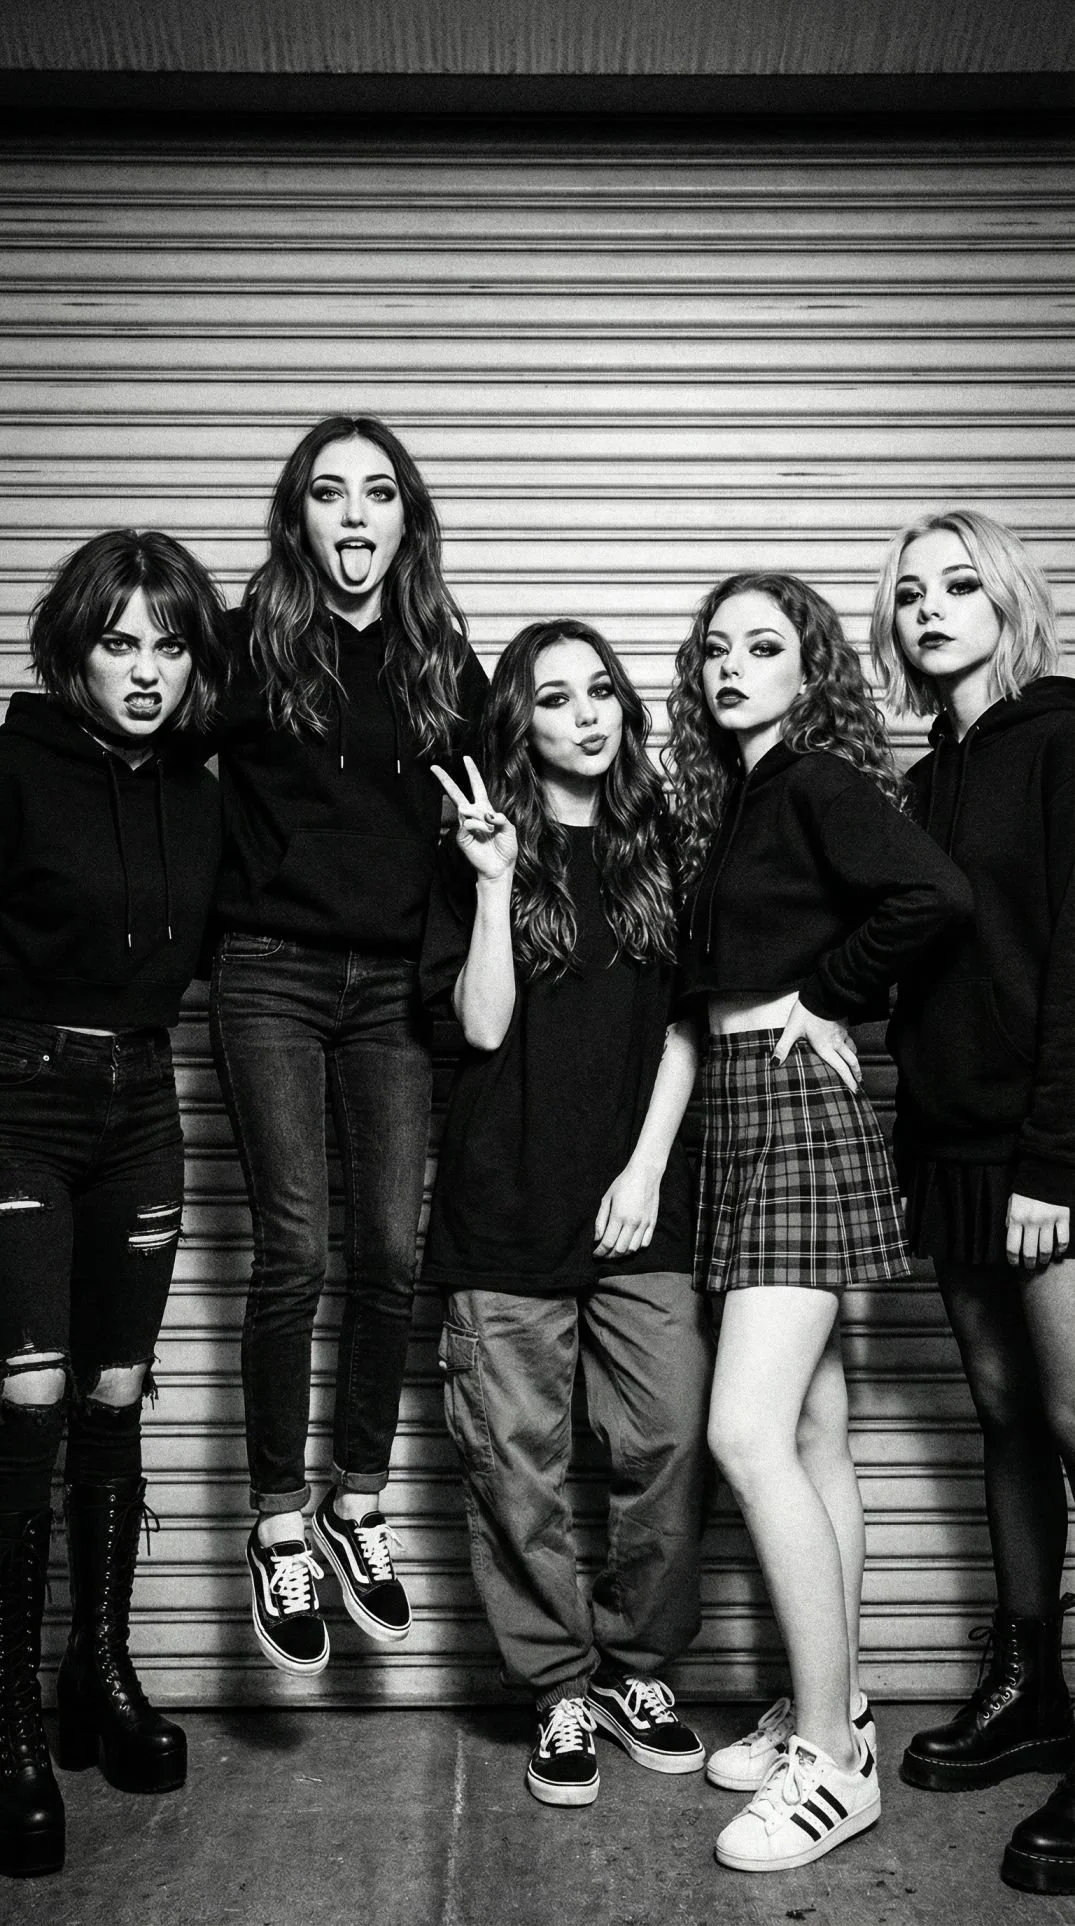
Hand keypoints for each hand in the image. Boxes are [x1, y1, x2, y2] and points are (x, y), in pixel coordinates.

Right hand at [431, 755, 517, 881]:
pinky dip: (479, 827)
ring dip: (481, 819)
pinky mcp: (461, 835)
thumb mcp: (510, 829)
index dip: (472, 773)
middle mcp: (473, 815)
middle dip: (446, 780)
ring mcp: (466, 825)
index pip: (477, 787)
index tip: (466, 758)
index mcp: (485, 809)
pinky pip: (467, 823)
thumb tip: (487, 815)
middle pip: (457, 793)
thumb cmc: (505, 848)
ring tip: (490, 831)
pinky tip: (485, 834)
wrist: (500, 867)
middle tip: (434, 768)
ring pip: (466, 809)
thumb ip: (501, 818)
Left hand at [594, 1160, 660, 1258]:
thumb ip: (600, 1220)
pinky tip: (629, 1244)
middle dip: (609, 1256)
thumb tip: (597, 1239)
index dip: (600, 1252)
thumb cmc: (623, 1184)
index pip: (608, 1243)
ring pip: (633, 1249)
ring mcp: (644, 1224)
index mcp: (619, 1216)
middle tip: (603, 1254)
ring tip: (614, 1251)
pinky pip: (645, 1243)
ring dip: (622, 1254)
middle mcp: (633, 1223)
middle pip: (620, 1250)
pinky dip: (636, 1248)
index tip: (595, 1254)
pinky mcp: (652, 1223)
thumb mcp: (606, 1199)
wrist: (645, 1174)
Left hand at [772, 998, 860, 1093]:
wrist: (823, 993)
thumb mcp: (792, 1030)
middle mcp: (836, 1043)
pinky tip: (848, 1043)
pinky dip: (851, 1045)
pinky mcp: (843, 1024)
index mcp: (826, 1048)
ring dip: (854, 1060)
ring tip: (855, 1066)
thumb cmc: (807, 1012)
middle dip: (856, 1074)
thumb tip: (774, 1063)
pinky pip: (850, 1037)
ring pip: (853, 1049)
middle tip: (860, 1084)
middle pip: (851, 1061)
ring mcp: (842, 1033)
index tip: (855, 1091)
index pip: (841, 1068)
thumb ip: (783, 1047)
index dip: (849, 1081)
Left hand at [1006, 1193, 1070, 1269]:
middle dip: (1029, 1263)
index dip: (1013, 1260)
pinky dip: (1061, 1249)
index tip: (1015, 1264)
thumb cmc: (1025, 1190)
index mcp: (1016, 1218)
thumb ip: (1010, 1220)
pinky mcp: (1062, 1217)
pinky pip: (1063, 1239)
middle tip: (1030, 1266)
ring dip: (1044, 1259)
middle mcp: (1031, 1222)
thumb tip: (1012, 1236)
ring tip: (1043, 1261)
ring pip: (1046, 1249)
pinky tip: (1058, 1252)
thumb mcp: (1011, 1203)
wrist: (1044, 1173)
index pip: (1012, 1247)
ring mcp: (1048, 1220)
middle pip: (1030, 1252)